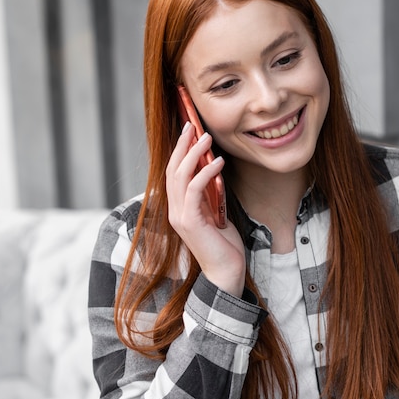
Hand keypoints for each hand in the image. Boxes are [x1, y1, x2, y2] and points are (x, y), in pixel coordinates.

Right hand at [166, 122, 245, 296]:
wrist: (226, 272)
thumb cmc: (224, 245)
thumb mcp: (216, 214)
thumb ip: (210, 196)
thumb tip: (213, 171)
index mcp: (179, 208)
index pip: (174, 174)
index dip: (179, 152)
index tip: (189, 131)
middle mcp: (175, 211)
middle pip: (172, 170)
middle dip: (182, 146)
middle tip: (192, 126)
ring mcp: (180, 216)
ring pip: (180, 176)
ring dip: (193, 154)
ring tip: (206, 138)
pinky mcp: (190, 222)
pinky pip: (194, 190)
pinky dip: (206, 173)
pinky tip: (218, 162)